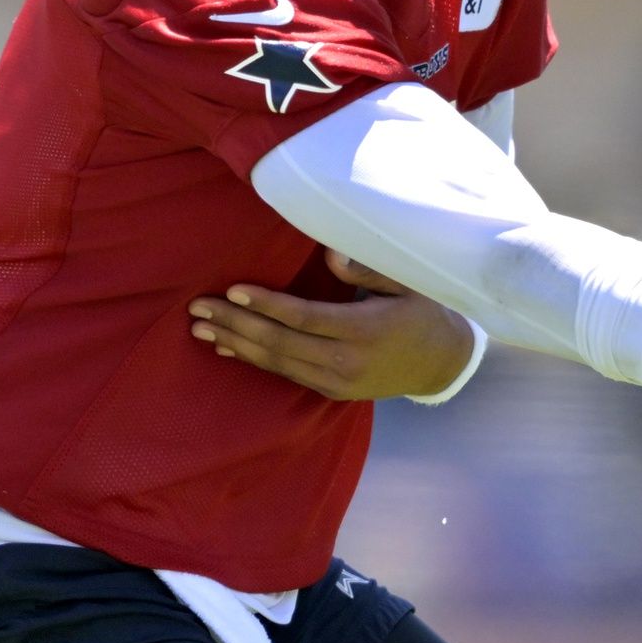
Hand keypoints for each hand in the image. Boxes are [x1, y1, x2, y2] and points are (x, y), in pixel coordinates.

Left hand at [189, 249, 478, 401]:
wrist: (443, 364)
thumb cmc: (426, 313)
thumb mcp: (409, 283)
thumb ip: (368, 269)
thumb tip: (329, 251)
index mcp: (365, 331)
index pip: (304, 318)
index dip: (266, 304)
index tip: (233, 290)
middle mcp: (346, 361)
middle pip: (280, 342)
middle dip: (235, 323)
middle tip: (198, 308)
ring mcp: (337, 381)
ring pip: (277, 362)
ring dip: (236, 343)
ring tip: (201, 327)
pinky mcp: (332, 391)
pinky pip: (286, 374)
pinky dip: (255, 359)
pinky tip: (229, 347)